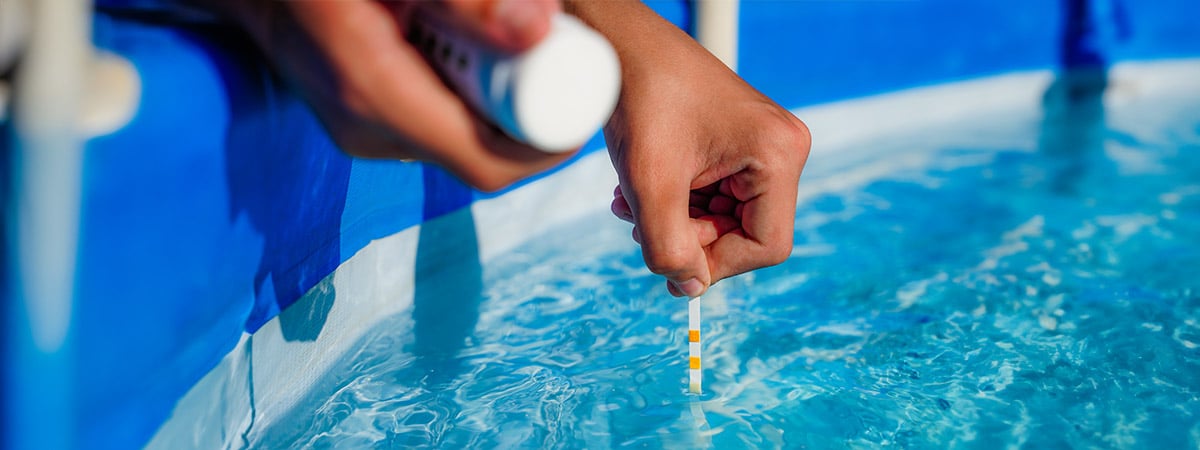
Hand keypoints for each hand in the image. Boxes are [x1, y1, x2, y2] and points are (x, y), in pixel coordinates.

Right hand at [216, 0, 568, 191]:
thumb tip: (539, 27)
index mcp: (373, 89)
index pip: (486, 162)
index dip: (547, 146)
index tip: (585, 102)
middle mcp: (365, 126)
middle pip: (481, 156)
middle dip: (532, 120)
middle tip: (567, 67)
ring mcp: (360, 130)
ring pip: (460, 142)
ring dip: (501, 108)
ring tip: (526, 54)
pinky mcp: (361, 122)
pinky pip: (436, 127)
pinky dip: (469, 99)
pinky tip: (479, 56)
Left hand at [571, 1, 810, 296]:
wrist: (622, 43)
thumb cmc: (640, 99)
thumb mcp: (649, 184)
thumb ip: (668, 247)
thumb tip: (689, 290)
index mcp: (778, 155)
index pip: (767, 245)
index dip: (717, 264)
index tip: (669, 261)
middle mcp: (782, 149)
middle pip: (745, 233)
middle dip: (688, 236)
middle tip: (638, 225)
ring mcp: (761, 145)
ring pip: (724, 216)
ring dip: (675, 220)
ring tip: (629, 202)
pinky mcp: (737, 142)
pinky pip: (715, 193)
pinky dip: (676, 199)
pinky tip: (638, 187)